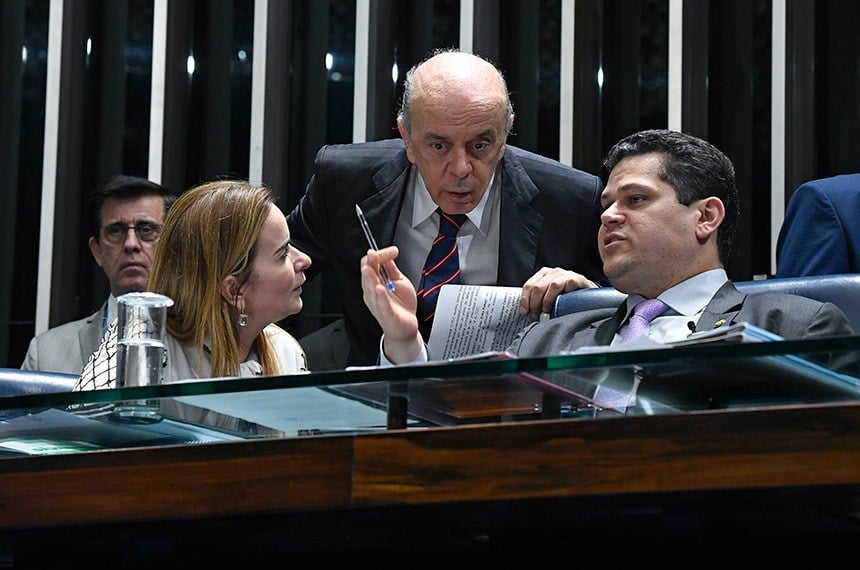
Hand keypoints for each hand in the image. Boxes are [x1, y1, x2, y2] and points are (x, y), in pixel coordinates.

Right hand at [360, 246, 423, 362]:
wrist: (405, 326)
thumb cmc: (401, 306)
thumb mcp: (399, 282)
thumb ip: (392, 269)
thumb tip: (388, 255)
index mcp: (375, 282)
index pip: (371, 264)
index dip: (379, 255)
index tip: (392, 251)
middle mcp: (373, 292)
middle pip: (367, 274)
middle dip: (371, 263)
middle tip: (374, 254)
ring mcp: (377, 303)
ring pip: (370, 288)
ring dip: (370, 277)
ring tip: (370, 268)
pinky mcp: (385, 314)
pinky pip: (381, 304)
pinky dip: (380, 296)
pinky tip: (380, 288)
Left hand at [519, 267, 597, 316]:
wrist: (590, 296)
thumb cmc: (568, 298)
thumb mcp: (551, 296)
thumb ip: (540, 300)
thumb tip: (526, 313)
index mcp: (544, 275)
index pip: (529, 285)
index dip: (524, 299)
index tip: (524, 312)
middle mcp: (553, 272)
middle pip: (536, 287)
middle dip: (533, 303)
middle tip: (535, 315)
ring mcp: (564, 274)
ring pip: (547, 286)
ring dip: (544, 302)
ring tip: (545, 312)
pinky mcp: (574, 278)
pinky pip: (561, 286)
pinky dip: (555, 298)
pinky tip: (555, 306)